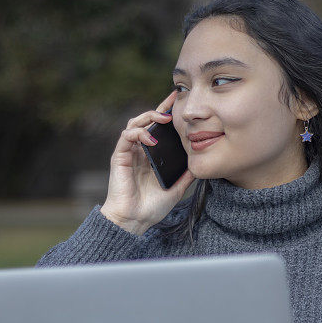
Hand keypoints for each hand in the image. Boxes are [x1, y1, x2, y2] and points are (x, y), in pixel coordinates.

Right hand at [100, 90, 194, 234]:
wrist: (135, 220)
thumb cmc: (151, 207)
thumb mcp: (176, 188)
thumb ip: (186, 175)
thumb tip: (201, 163)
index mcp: (151, 155)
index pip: (159, 129)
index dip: (167, 114)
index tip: (179, 103)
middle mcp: (139, 150)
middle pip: (147, 121)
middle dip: (160, 109)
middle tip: (173, 102)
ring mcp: (129, 152)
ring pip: (135, 123)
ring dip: (149, 117)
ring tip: (164, 119)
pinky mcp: (119, 157)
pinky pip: (126, 136)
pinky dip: (139, 133)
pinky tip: (151, 139)